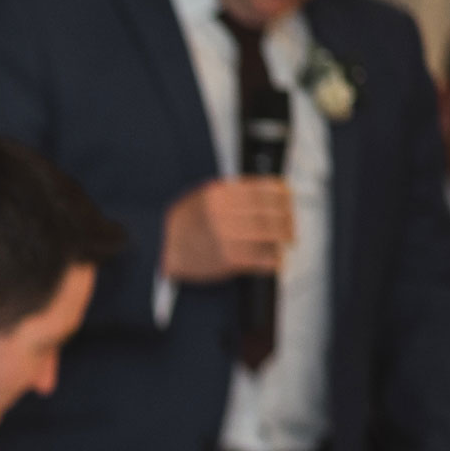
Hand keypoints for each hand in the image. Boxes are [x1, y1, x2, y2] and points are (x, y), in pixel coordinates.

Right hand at [161, 177, 293, 282]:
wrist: (157, 248)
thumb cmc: (181, 224)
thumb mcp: (201, 197)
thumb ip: (229, 194)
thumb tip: (265, 194)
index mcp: (218, 194)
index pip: (262, 189)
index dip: (282, 194)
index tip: (289, 198)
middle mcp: (223, 213)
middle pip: (270, 212)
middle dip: (287, 219)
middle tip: (292, 225)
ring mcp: (225, 236)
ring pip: (269, 234)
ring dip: (284, 238)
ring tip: (289, 241)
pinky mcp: (226, 259)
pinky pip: (260, 258)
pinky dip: (274, 260)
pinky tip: (277, 261)